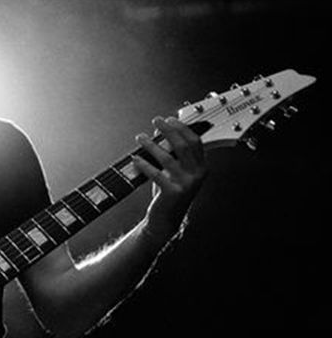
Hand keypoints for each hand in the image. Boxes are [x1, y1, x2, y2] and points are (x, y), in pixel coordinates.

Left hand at [132, 116, 206, 239]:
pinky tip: (135, 158)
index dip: (182, 128)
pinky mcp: (173, 192)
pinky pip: (156, 174)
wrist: (166, 218)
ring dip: (151, 145)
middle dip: (169, 130)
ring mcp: (186, 184)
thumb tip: (160, 130)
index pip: (195, 142)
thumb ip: (171, 152)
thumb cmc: (169, 192)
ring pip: (168, 158)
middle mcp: (197, 174)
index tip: (170, 119)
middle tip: (156, 121)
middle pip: (183, 146)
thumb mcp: (174, 171)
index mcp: (201, 167)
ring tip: (140, 137)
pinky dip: (144, 164)